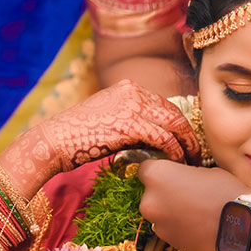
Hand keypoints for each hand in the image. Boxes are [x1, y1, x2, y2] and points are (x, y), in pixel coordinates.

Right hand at [2, 81, 201, 195]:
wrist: (53, 140)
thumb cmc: (77, 137)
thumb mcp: (109, 121)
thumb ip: (132, 123)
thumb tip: (155, 139)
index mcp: (128, 88)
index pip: (166, 105)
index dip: (180, 126)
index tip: (188, 143)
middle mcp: (132, 91)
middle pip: (174, 112)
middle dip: (189, 134)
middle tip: (197, 154)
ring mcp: (131, 105)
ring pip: (173, 123)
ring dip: (186, 144)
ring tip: (192, 161)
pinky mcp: (129, 123)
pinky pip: (163, 137)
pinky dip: (174, 151)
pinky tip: (177, 162)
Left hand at [135, 158, 243, 250]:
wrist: (242, 227)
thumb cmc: (227, 192)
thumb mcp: (205, 172)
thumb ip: (185, 175)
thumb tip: (183, 180)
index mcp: (157, 176)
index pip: (146, 168)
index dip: (161, 171)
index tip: (173, 173)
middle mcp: (150, 201)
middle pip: (151, 194)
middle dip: (165, 194)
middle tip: (188, 194)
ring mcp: (158, 225)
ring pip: (160, 214)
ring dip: (173, 212)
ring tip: (197, 213)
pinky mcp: (169, 243)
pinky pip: (171, 230)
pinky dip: (181, 228)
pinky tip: (200, 226)